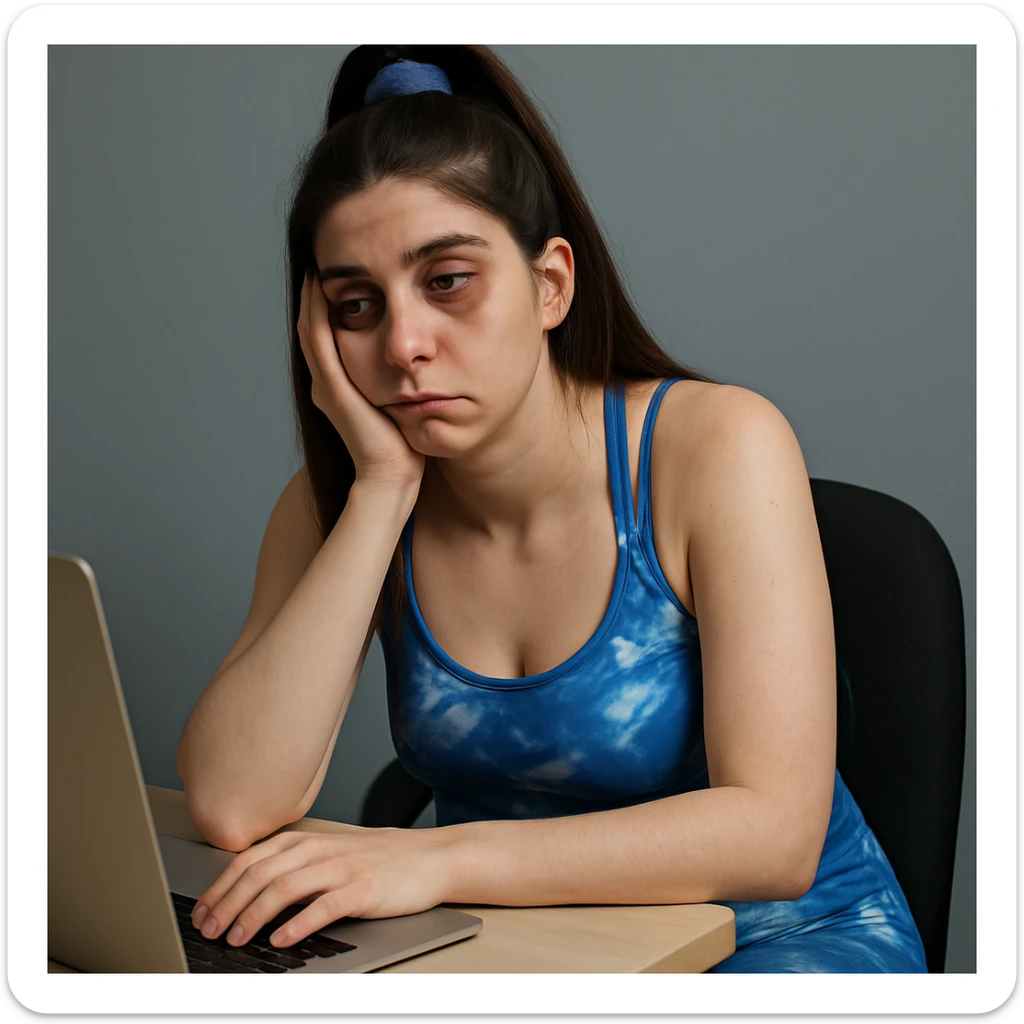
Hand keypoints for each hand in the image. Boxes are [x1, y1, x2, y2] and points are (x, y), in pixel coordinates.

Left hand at [188, 827, 451, 949]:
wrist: (428, 858)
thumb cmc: (376, 859)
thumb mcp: (329, 854)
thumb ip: (294, 866)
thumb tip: (247, 895)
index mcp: (306, 840)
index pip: (251, 860)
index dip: (221, 886)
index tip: (202, 911)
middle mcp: (319, 849)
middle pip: (261, 873)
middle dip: (228, 904)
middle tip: (209, 930)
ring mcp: (341, 868)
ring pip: (285, 887)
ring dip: (254, 915)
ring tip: (237, 939)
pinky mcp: (362, 888)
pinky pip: (323, 906)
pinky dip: (297, 924)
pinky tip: (281, 939)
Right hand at [298, 270, 425, 490]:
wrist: (392, 478)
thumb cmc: (402, 449)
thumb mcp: (399, 404)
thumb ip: (398, 381)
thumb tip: (419, 361)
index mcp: (338, 388)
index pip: (328, 337)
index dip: (329, 306)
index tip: (341, 276)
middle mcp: (325, 384)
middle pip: (314, 328)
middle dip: (318, 295)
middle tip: (324, 260)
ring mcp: (326, 385)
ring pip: (312, 328)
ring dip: (314, 296)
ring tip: (319, 265)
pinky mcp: (333, 387)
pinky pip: (320, 339)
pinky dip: (319, 310)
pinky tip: (323, 286)